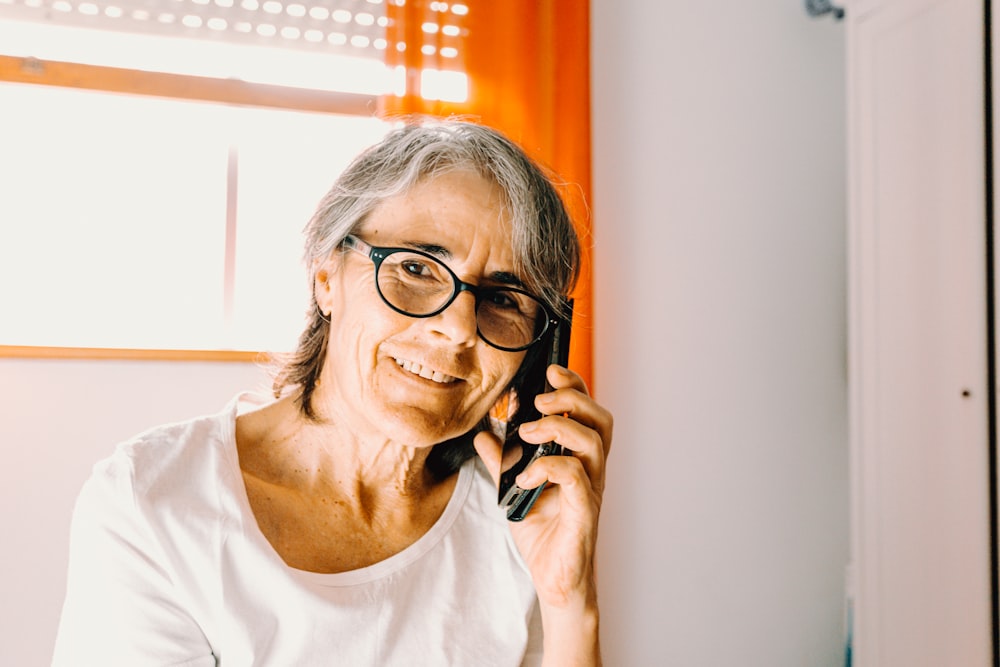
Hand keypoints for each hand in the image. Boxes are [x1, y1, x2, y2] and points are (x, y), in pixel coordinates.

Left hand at [474, 365, 612, 611]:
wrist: (552, 578)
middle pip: (600, 418)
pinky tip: (526, 476)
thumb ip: (501, 460)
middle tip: (539, 401)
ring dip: (557, 428)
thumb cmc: (543, 534)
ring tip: (527, 434)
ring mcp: (591, 489)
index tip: (550, 372)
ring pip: (592, 441)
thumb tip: (484, 434)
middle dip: (571, 399)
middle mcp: (591, 469)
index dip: (574, 386)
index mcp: (578, 458)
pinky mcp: (584, 511)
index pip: (587, 411)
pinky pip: (576, 477)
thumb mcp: (513, 489)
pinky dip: (548, 468)